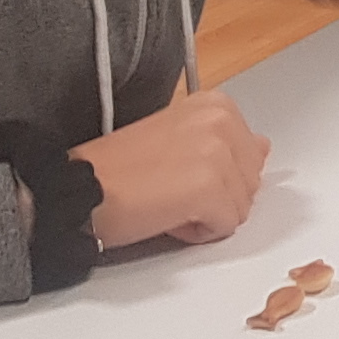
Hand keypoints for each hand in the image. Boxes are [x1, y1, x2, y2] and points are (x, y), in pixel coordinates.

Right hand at [75, 86, 269, 246]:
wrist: (76, 190)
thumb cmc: (115, 170)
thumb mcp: (180, 139)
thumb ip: (226, 141)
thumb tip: (263, 148)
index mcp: (215, 105)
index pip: (252, 154)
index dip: (218, 176)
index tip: (180, 172)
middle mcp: (220, 121)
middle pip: (252, 181)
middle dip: (217, 196)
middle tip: (170, 189)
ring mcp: (216, 154)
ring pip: (241, 206)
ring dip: (206, 215)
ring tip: (166, 201)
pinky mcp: (208, 188)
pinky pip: (225, 226)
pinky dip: (197, 233)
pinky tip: (166, 217)